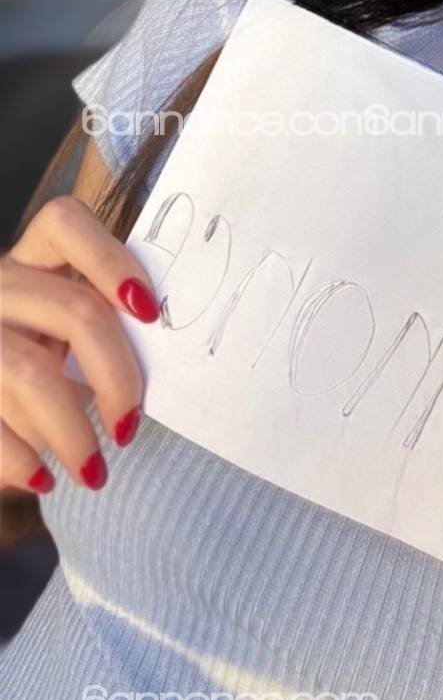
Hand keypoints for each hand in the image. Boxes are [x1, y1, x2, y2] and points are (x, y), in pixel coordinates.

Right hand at [1, 195, 158, 492]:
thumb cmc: (31, 362)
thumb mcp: (55, 331)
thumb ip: (94, 328)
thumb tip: (166, 360)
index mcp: (28, 258)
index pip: (64, 222)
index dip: (112, 259)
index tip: (151, 311)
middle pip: (74, 310)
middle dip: (117, 376)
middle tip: (130, 426)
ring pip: (29, 371)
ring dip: (72, 430)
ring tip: (95, 472)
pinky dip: (19, 457)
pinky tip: (41, 478)